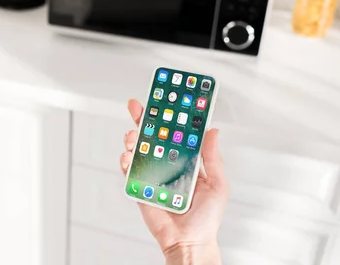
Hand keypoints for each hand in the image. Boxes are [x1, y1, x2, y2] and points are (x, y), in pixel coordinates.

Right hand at [120, 99, 228, 264]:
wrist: (189, 242)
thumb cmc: (206, 218)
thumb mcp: (218, 183)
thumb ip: (212, 157)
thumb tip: (212, 131)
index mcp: (185, 160)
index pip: (174, 133)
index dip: (168, 116)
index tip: (164, 100)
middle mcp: (167, 164)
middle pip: (152, 136)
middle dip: (143, 119)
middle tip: (138, 106)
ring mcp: (151, 174)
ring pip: (137, 149)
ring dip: (133, 139)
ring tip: (133, 136)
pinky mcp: (139, 186)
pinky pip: (129, 170)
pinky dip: (125, 160)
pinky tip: (128, 156)